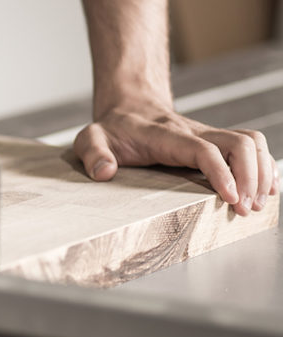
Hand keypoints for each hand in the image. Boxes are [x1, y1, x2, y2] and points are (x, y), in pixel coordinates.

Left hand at [73, 105, 277, 215]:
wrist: (129, 107)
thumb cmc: (113, 128)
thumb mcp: (90, 138)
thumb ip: (92, 153)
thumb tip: (104, 172)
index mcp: (167, 135)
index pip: (203, 150)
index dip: (221, 173)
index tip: (232, 198)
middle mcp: (195, 132)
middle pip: (240, 143)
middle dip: (251, 176)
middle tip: (246, 209)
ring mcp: (209, 135)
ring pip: (251, 142)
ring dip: (262, 172)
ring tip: (257, 204)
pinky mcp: (216, 141)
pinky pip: (251, 146)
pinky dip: (265, 166)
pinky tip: (267, 189)